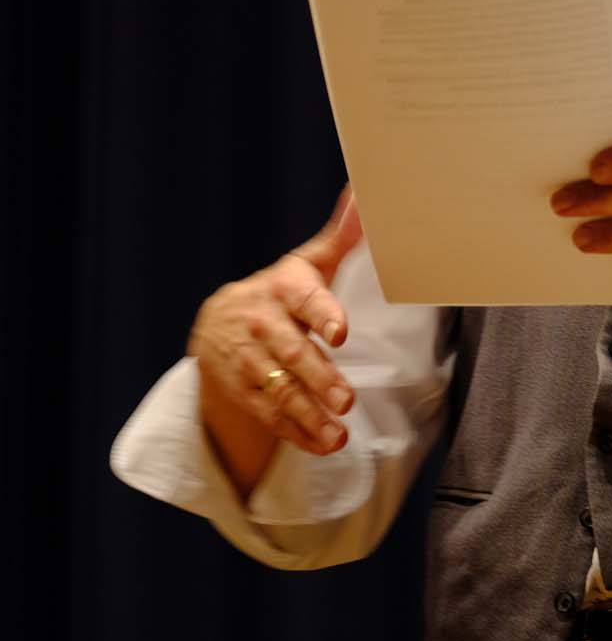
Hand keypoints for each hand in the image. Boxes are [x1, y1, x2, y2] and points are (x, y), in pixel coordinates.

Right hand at [188, 185, 363, 492]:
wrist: (218, 321)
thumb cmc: (282, 289)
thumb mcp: (307, 263)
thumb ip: (341, 236)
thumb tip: (364, 195)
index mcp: (282, 287)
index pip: (302, 299)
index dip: (321, 313)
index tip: (341, 331)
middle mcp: (261, 324)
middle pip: (291, 353)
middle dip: (319, 378)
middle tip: (347, 400)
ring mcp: (247, 360)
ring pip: (277, 390)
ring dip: (308, 414)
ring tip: (339, 435)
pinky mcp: (241, 390)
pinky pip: (268, 414)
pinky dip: (295, 432)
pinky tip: (322, 446)